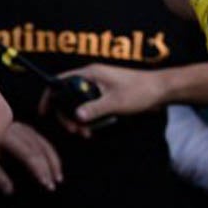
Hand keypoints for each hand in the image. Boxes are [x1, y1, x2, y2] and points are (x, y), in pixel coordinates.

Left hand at [0, 121, 61, 193]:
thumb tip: (9, 191)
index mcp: (6, 135)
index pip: (28, 154)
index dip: (39, 169)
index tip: (45, 185)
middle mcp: (17, 129)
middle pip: (38, 148)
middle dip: (48, 168)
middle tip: (52, 186)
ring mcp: (22, 127)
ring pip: (43, 144)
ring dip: (53, 161)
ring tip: (58, 178)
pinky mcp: (25, 129)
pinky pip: (41, 141)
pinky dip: (50, 154)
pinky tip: (54, 166)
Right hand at [38, 64, 162, 137]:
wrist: (162, 90)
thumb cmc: (141, 90)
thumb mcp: (116, 101)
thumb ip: (95, 109)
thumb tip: (77, 117)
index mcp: (90, 74)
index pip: (60, 82)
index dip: (49, 96)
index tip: (45, 111)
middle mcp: (91, 79)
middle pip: (67, 97)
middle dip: (67, 115)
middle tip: (74, 130)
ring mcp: (98, 87)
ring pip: (79, 105)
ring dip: (80, 120)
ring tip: (86, 133)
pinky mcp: (105, 96)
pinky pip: (90, 108)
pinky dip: (90, 119)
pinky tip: (95, 129)